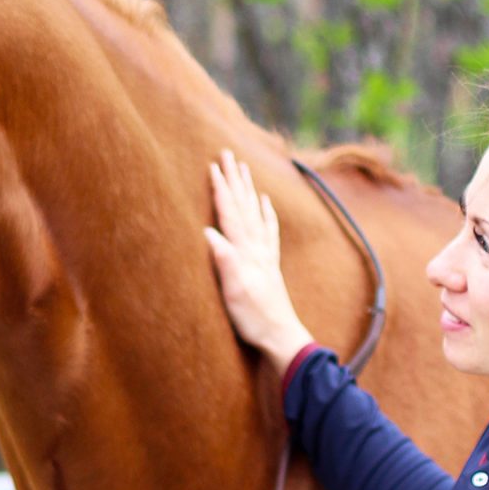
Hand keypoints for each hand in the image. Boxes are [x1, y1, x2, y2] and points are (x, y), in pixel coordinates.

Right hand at [204, 150, 313, 376]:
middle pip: (244, 205)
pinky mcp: (269, 264)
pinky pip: (268, 230)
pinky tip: (264, 202)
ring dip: (248, 189)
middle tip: (229, 153)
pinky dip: (265, 212)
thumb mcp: (234, 290)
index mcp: (245, 251)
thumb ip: (224, 260)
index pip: (230, 213)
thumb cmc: (254, 317)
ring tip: (244, 168)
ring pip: (255, 212)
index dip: (221, 189)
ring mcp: (264, 254)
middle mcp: (256, 247)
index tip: (213, 165)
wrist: (281, 336)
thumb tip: (207, 233)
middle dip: (235, 179)